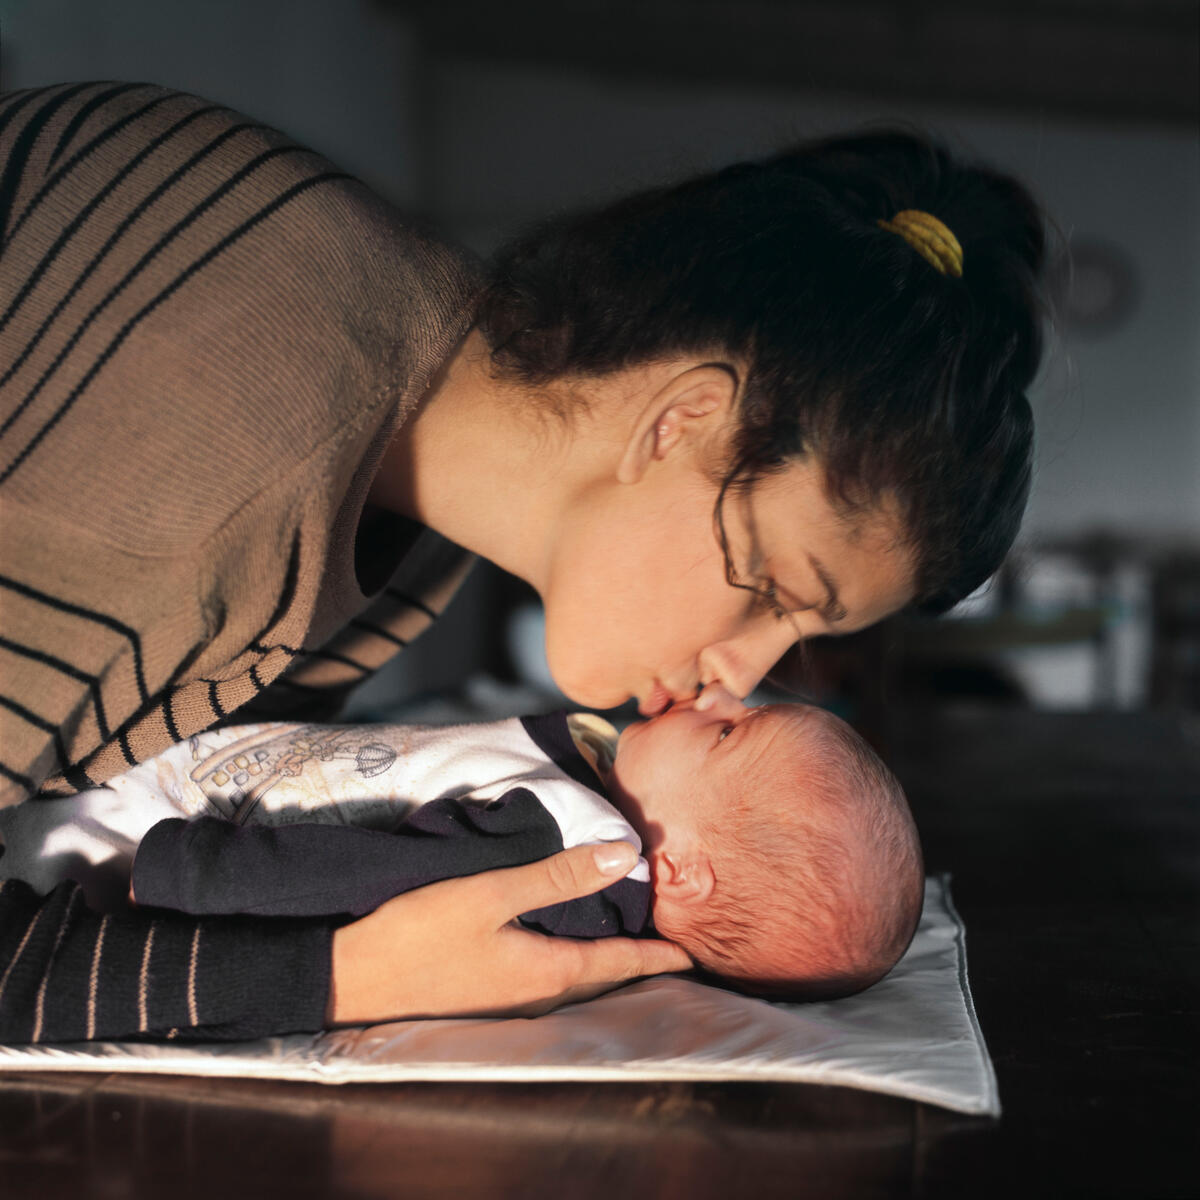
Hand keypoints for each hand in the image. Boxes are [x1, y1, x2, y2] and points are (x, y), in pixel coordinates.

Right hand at [326, 842, 691, 1025]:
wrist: (351, 977)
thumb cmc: (421, 934)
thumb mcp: (491, 893)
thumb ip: (557, 874)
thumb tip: (622, 855)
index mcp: (550, 972)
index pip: (622, 963)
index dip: (659, 954)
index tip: (692, 952)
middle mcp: (539, 995)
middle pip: (604, 975)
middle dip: (638, 958)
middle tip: (667, 937)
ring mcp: (512, 1000)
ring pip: (577, 978)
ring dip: (606, 959)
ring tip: (627, 934)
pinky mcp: (489, 993)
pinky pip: (549, 975)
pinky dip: (573, 957)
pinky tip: (565, 938)